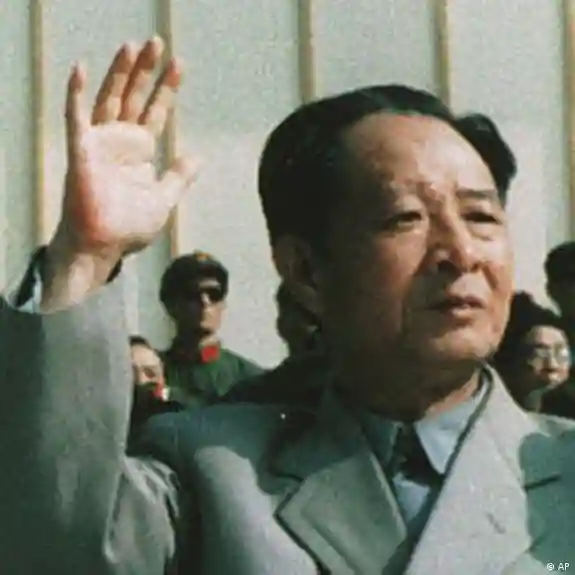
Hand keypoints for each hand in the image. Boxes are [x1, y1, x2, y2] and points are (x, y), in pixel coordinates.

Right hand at [42, 38, 196, 310]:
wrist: (105, 247)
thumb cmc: (129, 227)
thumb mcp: (163, 199)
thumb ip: (179, 176)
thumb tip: (198, 157)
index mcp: (140, 151)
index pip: (155, 111)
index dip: (166, 89)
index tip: (179, 65)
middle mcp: (120, 142)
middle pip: (133, 97)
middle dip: (145, 71)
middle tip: (157, 43)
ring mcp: (100, 144)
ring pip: (110, 99)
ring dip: (119, 72)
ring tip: (134, 46)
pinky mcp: (81, 151)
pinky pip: (77, 118)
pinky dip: (77, 93)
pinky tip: (82, 69)